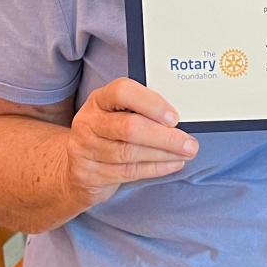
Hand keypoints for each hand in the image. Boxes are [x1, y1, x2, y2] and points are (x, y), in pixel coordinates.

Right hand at [65, 77, 195, 209]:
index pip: (123, 92)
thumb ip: (142, 110)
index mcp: (99, 99)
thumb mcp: (117, 113)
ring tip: (186, 153)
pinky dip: (156, 168)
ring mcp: (86, 149)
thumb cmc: (108, 133)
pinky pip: (129, 172)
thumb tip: (180, 118)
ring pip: (131, 153)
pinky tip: (173, 164)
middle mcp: (89, 122)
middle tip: (190, 143)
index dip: (151, 103)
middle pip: (130, 128)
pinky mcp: (90, 174)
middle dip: (165, 137)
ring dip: (164, 154)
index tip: (174, 117)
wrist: (76, 166)